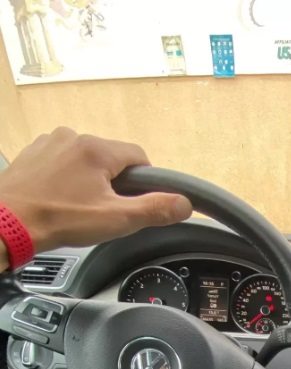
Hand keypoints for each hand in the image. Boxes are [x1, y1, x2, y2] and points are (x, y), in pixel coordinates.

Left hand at [0, 128, 192, 265]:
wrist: (7, 222)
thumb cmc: (60, 220)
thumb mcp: (117, 219)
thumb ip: (155, 210)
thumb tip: (185, 204)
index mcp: (97, 148)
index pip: (139, 157)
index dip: (145, 182)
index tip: (137, 203)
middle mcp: (73, 137)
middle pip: (111, 159)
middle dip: (115, 185)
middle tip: (105, 212)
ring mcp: (49, 144)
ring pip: (86, 162)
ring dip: (90, 182)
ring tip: (79, 209)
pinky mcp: (32, 154)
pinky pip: (62, 164)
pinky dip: (67, 180)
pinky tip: (61, 202)